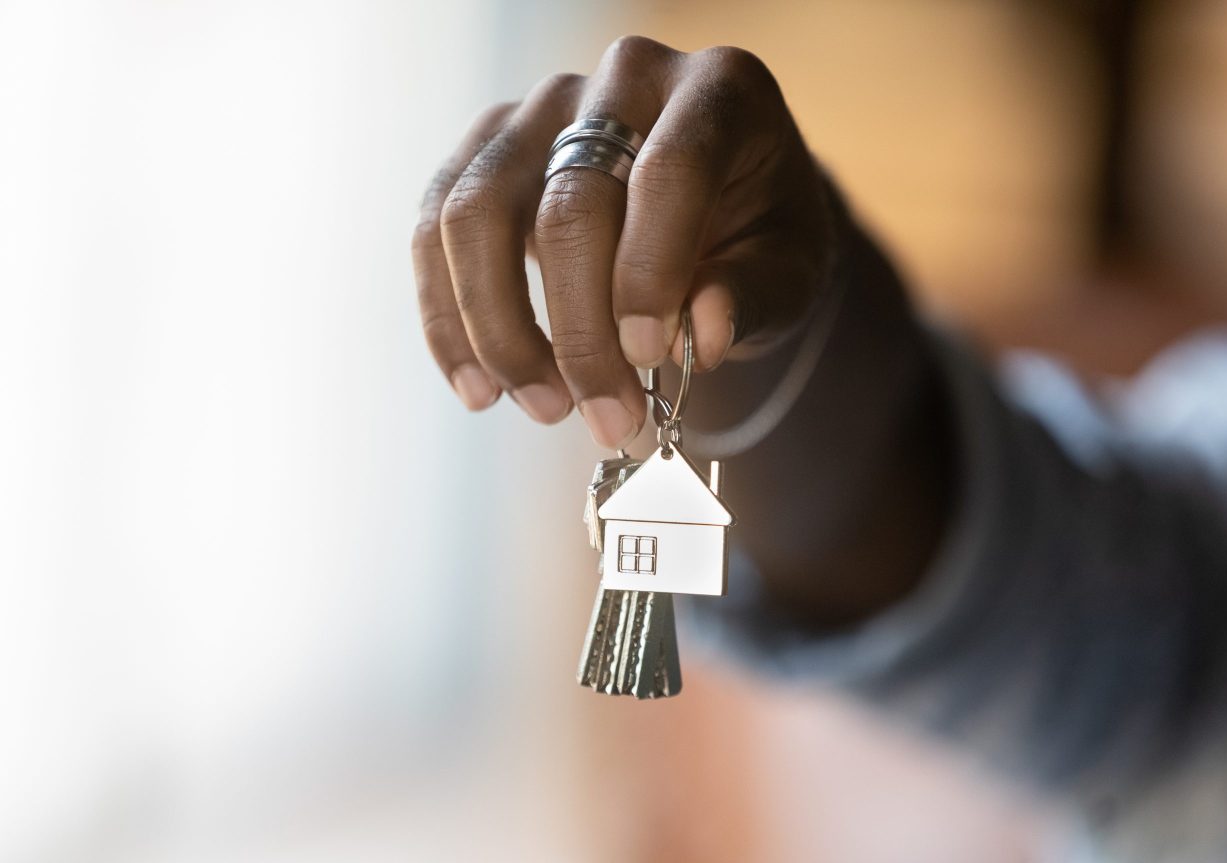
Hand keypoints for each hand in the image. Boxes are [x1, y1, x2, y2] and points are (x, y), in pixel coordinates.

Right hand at [412, 36, 840, 447]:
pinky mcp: (485, 147)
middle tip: (609, 419)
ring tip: (545, 408)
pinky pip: (435, 229)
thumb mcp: (790, 266)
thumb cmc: (759, 232)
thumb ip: (753, 296)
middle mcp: (622, 79)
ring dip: (500, 329)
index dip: (652, 271)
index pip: (670, 171)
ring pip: (478, 211)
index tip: (649, 358)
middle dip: (582, 330)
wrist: (719, 203)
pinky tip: (479, 390)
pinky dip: (448, 319)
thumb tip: (699, 338)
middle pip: (570, 202)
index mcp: (717, 93)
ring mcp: (541, 107)